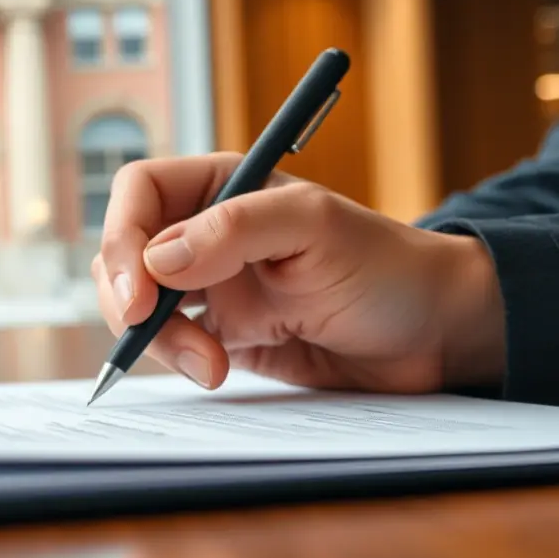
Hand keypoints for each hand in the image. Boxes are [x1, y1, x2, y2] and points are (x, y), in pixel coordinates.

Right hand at [91, 152, 505, 393]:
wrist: (435, 335)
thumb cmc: (388, 266)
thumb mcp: (315, 229)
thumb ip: (234, 231)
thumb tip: (156, 259)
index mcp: (225, 186)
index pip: (140, 192)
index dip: (122, 236)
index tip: (139, 289)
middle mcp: (210, 232)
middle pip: (126, 253)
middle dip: (130, 295)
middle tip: (151, 328)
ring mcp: (215, 286)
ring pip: (142, 304)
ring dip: (159, 338)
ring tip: (212, 365)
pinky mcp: (226, 335)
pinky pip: (174, 345)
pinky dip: (178, 361)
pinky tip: (215, 371)